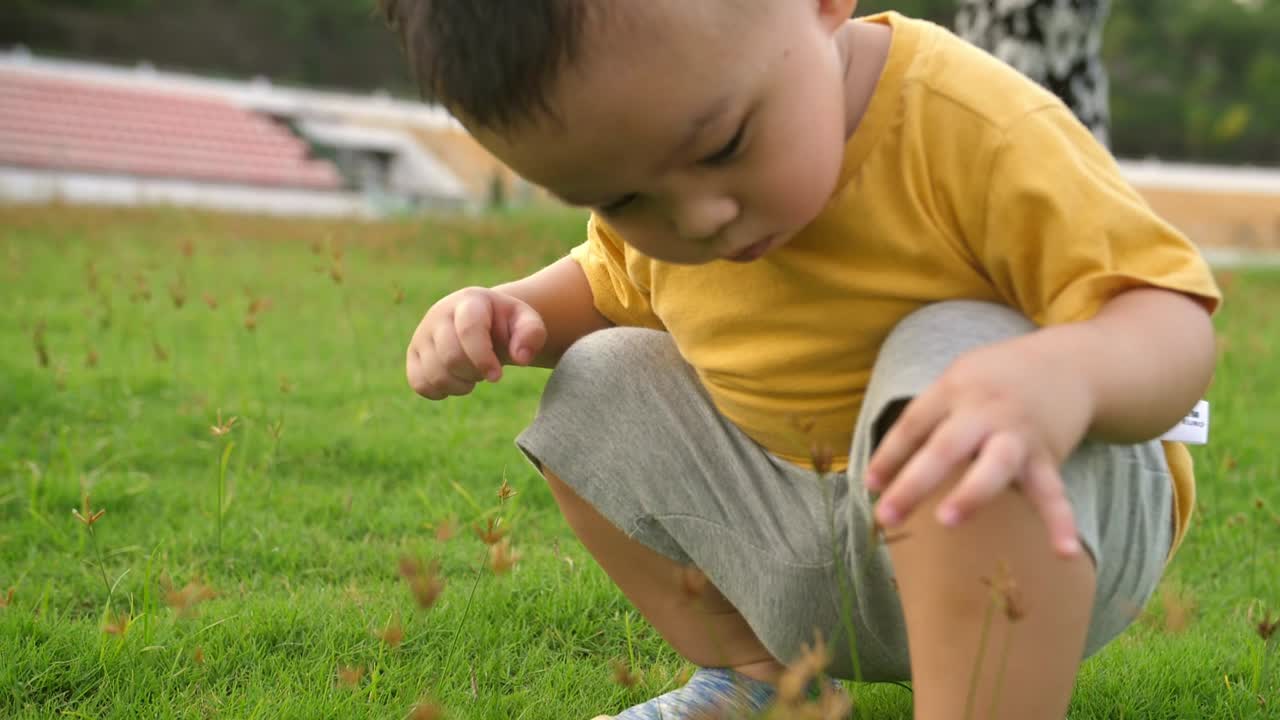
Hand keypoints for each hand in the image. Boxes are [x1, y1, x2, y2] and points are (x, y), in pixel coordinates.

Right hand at [405, 287, 547, 399]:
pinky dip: (440, 391)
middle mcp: (439, 313)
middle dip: (473, 373)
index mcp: (469, 301)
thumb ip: (532, 334)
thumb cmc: (507, 325)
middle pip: (450, 355)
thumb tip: (522, 357)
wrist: (484, 324)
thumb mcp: (527, 323)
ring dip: (459, 385)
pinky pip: (419, 383)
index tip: (497, 377)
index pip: (469, 329)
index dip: (482, 357)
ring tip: (473, 375)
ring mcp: (422, 334)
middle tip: (487, 372)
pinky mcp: (413, 354)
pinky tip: (455, 381)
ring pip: (434, 373)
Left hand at [864, 334, 1094, 556]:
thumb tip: (880, 476)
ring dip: (971, 493)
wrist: (1066, 363)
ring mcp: (1017, 434)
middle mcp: (984, 411)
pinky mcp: (1047, 456)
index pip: (913, 424)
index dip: (888, 456)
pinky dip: (1060, 522)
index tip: (870, 486)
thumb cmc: (994, 381)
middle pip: (945, 446)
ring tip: (948, 520)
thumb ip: (924, 422)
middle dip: (914, 483)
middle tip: (886, 516)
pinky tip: (1064, 552)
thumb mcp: (956, 382)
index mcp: (953, 391)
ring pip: (995, 464)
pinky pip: (1053, 492)